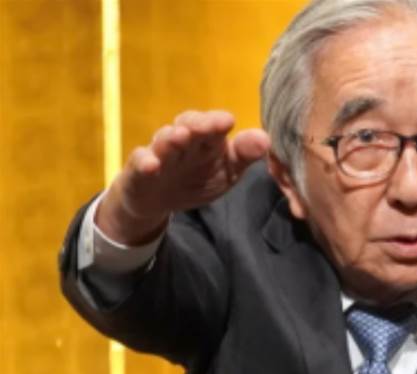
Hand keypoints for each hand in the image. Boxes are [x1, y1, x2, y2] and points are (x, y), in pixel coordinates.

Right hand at [96, 110, 270, 244]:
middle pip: (189, 124)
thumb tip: (266, 138)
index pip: (213, 124)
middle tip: (209, 125)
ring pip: (164, 139)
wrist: (158, 199)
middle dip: (198, 124)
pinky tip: (151, 164)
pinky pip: (139, 161)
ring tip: (179, 138)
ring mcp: (160, 151)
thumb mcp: (227, 171)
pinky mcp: (139, 168)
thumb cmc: (199, 178)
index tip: (228, 121)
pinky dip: (145, 162)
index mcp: (208, 139)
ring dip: (171, 138)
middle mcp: (184, 139)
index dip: (218, 122)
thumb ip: (245, 155)